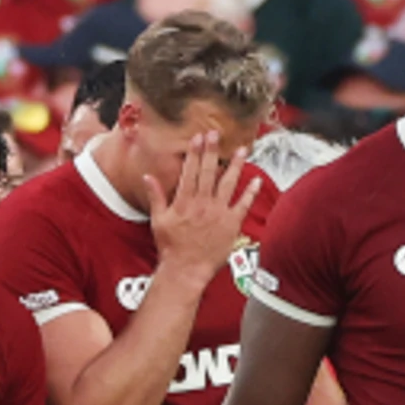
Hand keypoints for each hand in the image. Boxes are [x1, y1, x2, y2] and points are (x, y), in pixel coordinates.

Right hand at [144, 132, 250, 280]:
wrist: (186, 269)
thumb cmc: (171, 247)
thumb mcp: (158, 220)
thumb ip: (156, 196)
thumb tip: (148, 176)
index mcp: (184, 201)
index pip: (190, 171)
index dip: (195, 153)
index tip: (198, 137)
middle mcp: (202, 204)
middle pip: (209, 172)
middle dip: (213, 151)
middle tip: (217, 134)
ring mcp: (219, 213)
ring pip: (228, 184)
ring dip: (236, 165)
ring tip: (242, 149)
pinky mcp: (231, 224)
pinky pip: (243, 205)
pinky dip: (251, 192)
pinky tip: (256, 179)